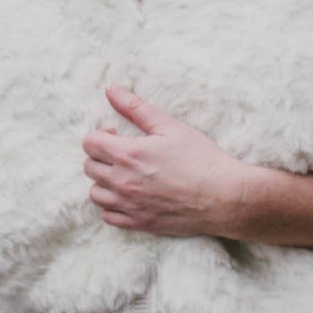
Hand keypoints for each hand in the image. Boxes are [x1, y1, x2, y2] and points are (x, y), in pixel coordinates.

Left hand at [82, 85, 270, 238]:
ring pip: (95, 193)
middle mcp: (123, 182)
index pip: (89, 144)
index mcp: (129, 154)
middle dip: (101, 156)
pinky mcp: (139, 223)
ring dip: (104, 182)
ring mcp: (129, 205)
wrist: (224, 197)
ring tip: (124, 175)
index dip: (100, 135)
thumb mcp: (169, 126)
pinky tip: (129, 196)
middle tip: (123, 153)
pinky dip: (113, 206)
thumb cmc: (200, 159)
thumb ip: (135, 107)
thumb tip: (110, 88)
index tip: (117, 135)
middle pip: (89, 167)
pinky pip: (108, 216)